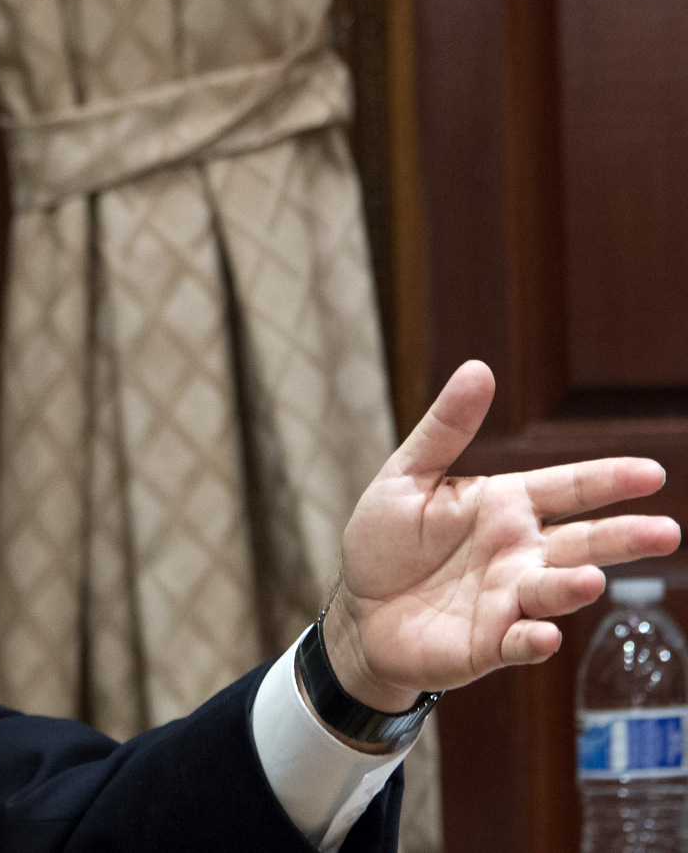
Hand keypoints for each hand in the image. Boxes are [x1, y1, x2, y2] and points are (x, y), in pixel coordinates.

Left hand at [326, 360, 681, 711]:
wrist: (357, 609)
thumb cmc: (385, 541)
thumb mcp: (407, 477)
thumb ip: (445, 429)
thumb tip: (478, 368)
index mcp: (506, 507)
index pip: (568, 488)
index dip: (608, 480)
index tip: (651, 473)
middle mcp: (520, 553)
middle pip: (582, 542)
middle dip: (624, 538)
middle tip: (666, 532)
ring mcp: (508, 600)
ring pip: (554, 591)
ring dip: (573, 588)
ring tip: (589, 580)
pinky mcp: (488, 644)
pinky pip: (518, 642)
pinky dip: (533, 639)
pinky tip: (544, 635)